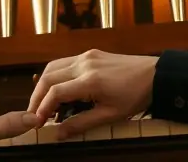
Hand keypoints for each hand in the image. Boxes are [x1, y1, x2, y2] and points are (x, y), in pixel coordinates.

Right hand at [28, 50, 157, 137]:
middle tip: (33, 114)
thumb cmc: (134, 97)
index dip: (42, 107)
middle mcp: (84, 63)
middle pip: (49, 76)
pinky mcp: (90, 53)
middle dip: (37, 96)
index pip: (56, 92)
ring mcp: (86, 56)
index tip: (36, 122)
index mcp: (90, 80)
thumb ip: (82, 124)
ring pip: (53, 66)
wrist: (154, 75)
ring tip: (42, 103)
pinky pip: (64, 62)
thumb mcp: (110, 115)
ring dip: (43, 84)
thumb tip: (58, 133)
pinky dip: (55, 76)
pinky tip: (57, 89)